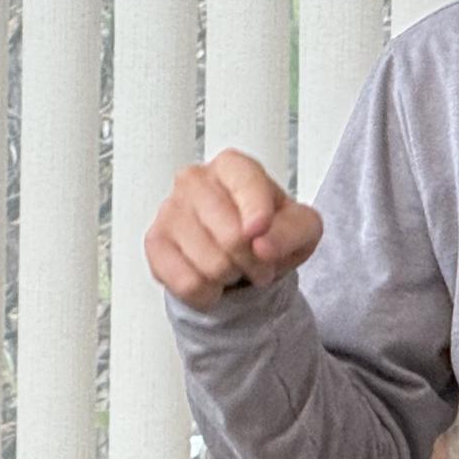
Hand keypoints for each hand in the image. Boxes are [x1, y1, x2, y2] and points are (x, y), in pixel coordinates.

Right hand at [145, 149, 325, 310]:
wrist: (242, 254)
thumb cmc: (270, 230)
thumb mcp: (302, 227)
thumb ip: (292, 231)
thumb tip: (263, 245)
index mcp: (233, 166)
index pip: (246, 185)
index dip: (258, 215)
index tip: (260, 232)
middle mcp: (195, 180)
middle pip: (231, 236)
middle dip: (254, 262)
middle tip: (259, 262)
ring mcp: (170, 210)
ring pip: (210, 265)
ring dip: (231, 277)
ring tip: (235, 266)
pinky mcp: (155, 243)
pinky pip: (187, 284)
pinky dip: (208, 292)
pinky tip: (211, 277)